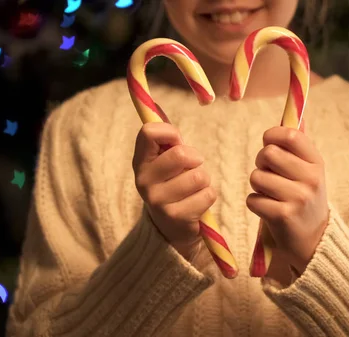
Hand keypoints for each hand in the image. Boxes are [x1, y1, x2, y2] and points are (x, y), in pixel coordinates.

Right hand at [132, 122, 216, 259]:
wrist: (172, 230)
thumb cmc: (173, 185)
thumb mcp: (165, 162)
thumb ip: (165, 140)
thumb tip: (156, 105)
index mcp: (140, 162)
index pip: (149, 132)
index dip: (170, 131)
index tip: (177, 140)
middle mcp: (144, 181)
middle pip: (181, 154)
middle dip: (196, 159)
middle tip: (192, 168)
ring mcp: (159, 201)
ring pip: (199, 175)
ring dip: (204, 180)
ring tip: (194, 189)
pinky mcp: (177, 217)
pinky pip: (208, 194)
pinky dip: (208, 197)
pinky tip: (196, 204)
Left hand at [246, 126, 329, 274]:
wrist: (314, 239)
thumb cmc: (305, 197)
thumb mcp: (310, 170)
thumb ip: (299, 146)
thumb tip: (293, 115)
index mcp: (317, 162)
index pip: (290, 135)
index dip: (272, 135)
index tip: (269, 142)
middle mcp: (311, 178)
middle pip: (268, 154)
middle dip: (261, 163)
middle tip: (269, 174)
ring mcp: (297, 198)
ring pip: (257, 177)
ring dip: (257, 185)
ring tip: (271, 194)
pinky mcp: (282, 216)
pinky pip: (252, 199)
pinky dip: (255, 204)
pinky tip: (269, 209)